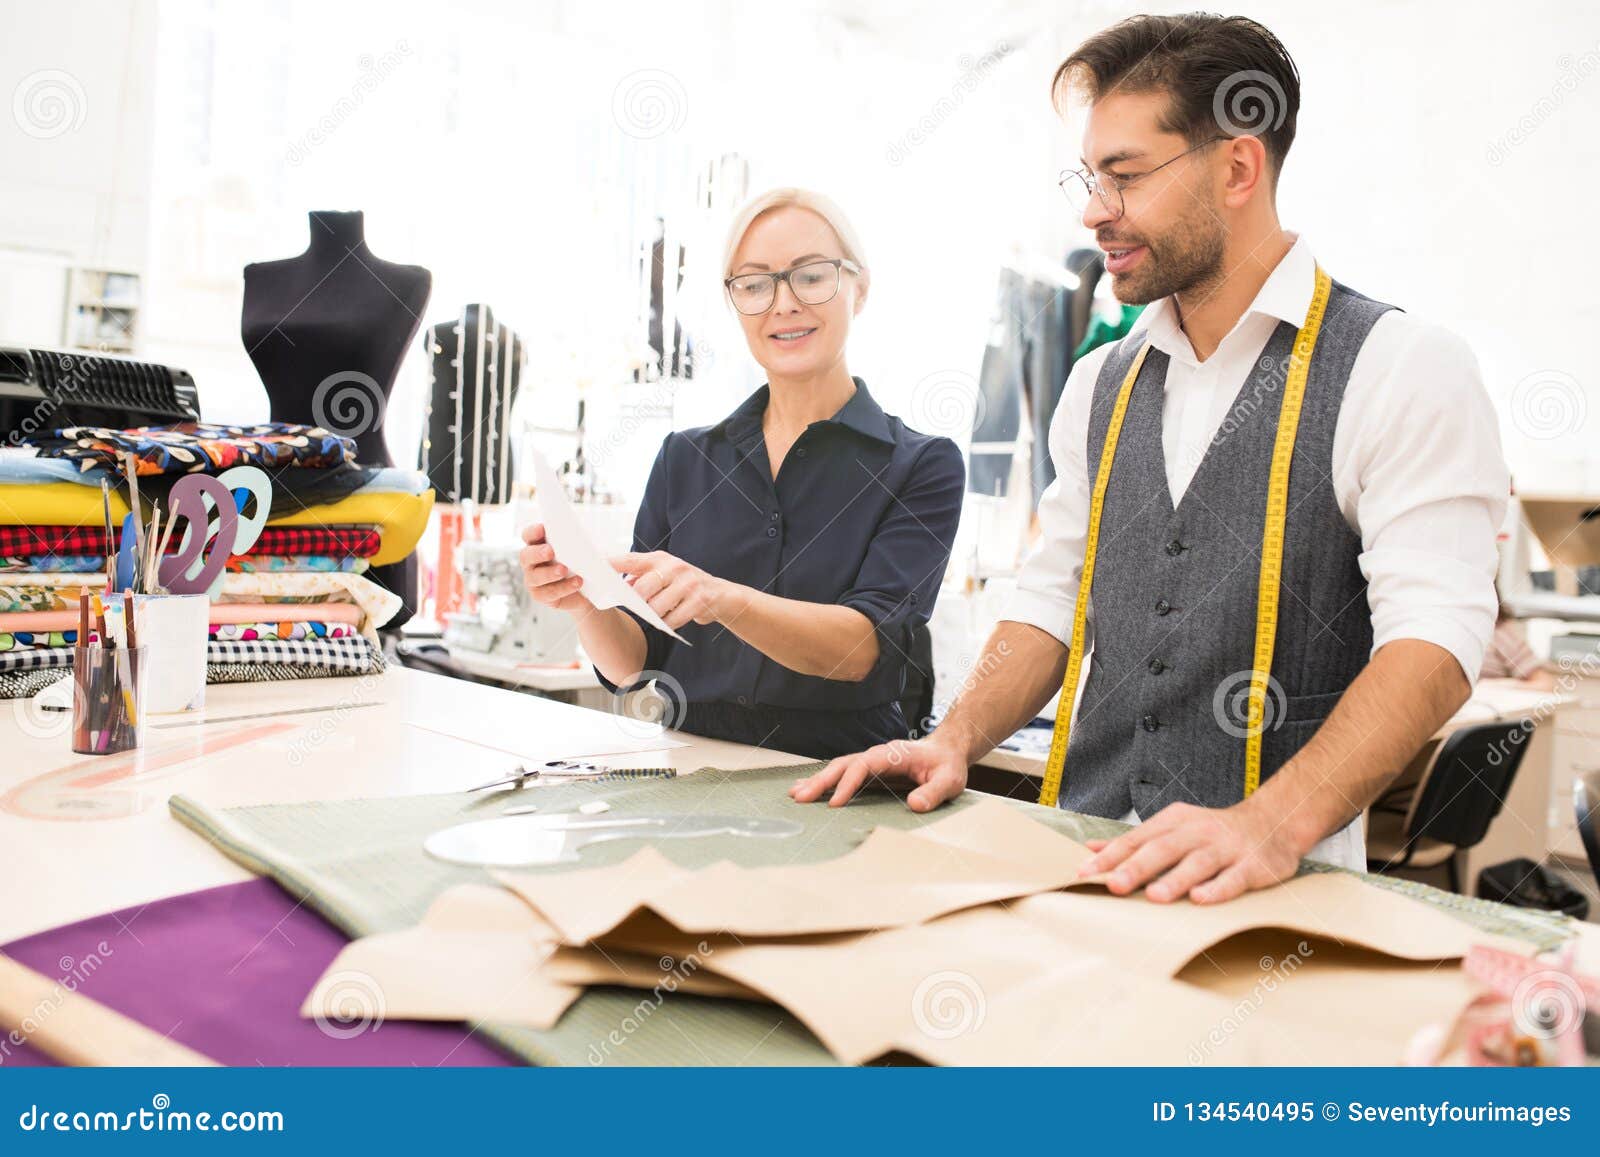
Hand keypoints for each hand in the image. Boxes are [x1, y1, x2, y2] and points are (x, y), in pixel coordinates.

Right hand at [519, 523, 593, 614]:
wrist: (588, 589)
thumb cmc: (582, 563)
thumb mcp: (581, 550)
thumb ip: (576, 543)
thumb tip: (579, 537)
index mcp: (538, 544)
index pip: (528, 535)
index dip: (532, 531)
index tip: (543, 528)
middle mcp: (531, 562)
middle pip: (526, 556)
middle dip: (538, 553)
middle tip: (551, 551)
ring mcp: (533, 580)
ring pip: (535, 577)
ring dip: (550, 573)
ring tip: (564, 569)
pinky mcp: (541, 595)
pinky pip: (548, 593)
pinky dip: (563, 588)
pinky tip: (577, 583)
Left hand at [610, 550, 732, 630]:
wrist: (719, 595)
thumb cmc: (683, 585)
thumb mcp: (663, 574)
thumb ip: (640, 577)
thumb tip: (618, 585)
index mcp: (660, 559)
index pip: (630, 560)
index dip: (611, 564)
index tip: (594, 568)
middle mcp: (674, 567)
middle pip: (642, 589)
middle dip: (637, 602)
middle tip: (640, 607)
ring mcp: (688, 583)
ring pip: (656, 607)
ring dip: (654, 615)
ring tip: (659, 613)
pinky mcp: (699, 601)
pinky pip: (672, 619)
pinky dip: (668, 624)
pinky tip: (671, 619)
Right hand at [788, 736, 968, 812]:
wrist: (947, 750)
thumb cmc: (947, 765)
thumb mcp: (949, 779)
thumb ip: (934, 792)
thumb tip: (915, 805)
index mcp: (893, 754)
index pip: (864, 765)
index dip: (848, 783)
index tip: (835, 803)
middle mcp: (878, 755)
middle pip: (844, 764)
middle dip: (821, 781)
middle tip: (800, 798)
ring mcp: (872, 762)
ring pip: (839, 768)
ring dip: (818, 781)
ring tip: (796, 795)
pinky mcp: (871, 771)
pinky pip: (844, 774)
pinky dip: (826, 782)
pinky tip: (809, 790)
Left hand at [1078, 797, 1310, 903]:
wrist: (1274, 822)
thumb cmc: (1213, 832)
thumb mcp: (1173, 828)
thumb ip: (1135, 841)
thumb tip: (1092, 848)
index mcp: (1174, 822)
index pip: (1137, 839)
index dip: (1111, 856)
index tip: (1084, 872)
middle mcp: (1198, 832)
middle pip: (1163, 849)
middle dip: (1136, 867)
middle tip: (1113, 884)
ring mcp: (1226, 848)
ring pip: (1198, 863)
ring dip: (1175, 879)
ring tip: (1154, 896)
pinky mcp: (1253, 865)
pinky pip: (1234, 878)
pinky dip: (1218, 888)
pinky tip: (1202, 899)